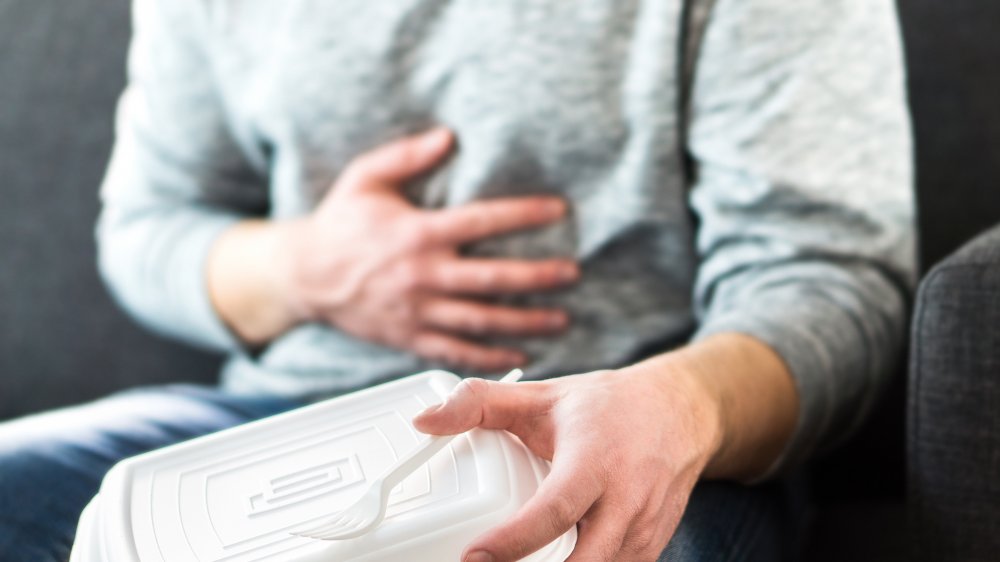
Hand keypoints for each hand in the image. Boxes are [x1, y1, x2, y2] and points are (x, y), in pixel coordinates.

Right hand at [273, 128, 577, 370]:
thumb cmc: (339, 224)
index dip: (524, 215)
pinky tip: (521, 355)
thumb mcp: (365, 178)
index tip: (558, 211)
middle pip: (492, 279)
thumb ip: (406, 156)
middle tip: (572, 274)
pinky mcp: (410, 338)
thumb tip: (447, 136)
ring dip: (526, 323)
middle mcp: (422, 276)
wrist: (303, 276)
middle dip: (538, 278)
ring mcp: (417, 311)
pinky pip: (457, 352)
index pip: (482, 222)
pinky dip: (490, 357)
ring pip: (482, 322)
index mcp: (417, 234)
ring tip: (562, 321)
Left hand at [412, 357, 724, 561]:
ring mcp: (643, 528)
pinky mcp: (651, 547)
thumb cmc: (607, 406)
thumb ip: (478, 403)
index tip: (474, 557)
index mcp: (593, 460)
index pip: (554, 510)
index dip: (513, 540)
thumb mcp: (541, 397)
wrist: (680, 411)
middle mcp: (625, 499)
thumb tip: (424, 420)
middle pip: (586, 561)